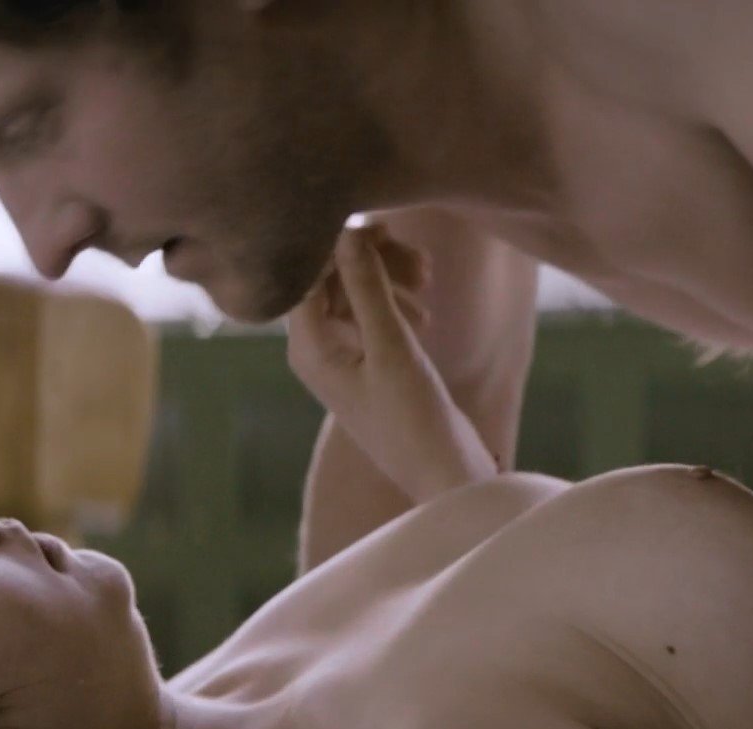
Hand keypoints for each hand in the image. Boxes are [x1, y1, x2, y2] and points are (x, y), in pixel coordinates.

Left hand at [287, 226, 499, 503]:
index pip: (306, 272)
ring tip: (429, 283)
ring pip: (355, 291)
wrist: (445, 475)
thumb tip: (346, 230)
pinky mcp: (369, 361)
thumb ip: (367, 286)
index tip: (385, 229)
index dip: (341, 245)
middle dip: (373, 261)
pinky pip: (372, 312)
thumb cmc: (414, 419)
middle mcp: (315, 350)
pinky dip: (396, 302)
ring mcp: (342, 356)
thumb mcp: (392, 347)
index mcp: (307, 348)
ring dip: (390, 278)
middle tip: (422, 263)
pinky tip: (426, 314)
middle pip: (330, 278)